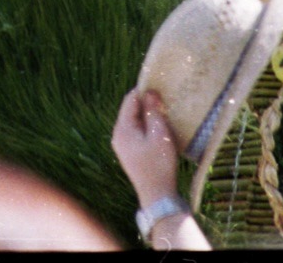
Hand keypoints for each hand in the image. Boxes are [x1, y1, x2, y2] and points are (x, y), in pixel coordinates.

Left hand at [110, 87, 180, 205]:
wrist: (157, 195)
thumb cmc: (159, 164)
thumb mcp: (159, 134)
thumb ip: (152, 111)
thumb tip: (149, 91)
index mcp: (122, 129)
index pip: (130, 100)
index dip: (144, 90)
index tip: (160, 87)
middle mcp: (118, 136)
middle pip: (130, 110)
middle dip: (146, 103)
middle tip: (165, 100)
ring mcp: (122, 145)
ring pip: (134, 121)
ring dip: (148, 116)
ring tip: (164, 114)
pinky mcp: (129, 153)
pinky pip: (136, 132)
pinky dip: (146, 127)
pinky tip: (159, 130)